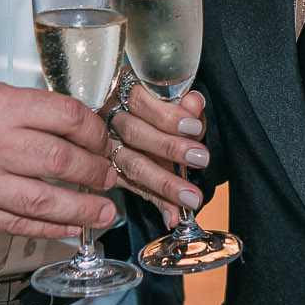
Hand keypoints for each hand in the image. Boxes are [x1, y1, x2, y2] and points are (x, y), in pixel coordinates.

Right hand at [0, 72, 118, 239]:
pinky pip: (16, 224)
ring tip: (104, 211)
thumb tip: (66, 125)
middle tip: (109, 174)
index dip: (93, 130)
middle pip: (61, 161)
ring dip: (83, 209)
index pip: (63, 117)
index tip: (101, 137)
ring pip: (44, 201)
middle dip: (95, 170)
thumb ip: (22, 107)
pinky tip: (70, 228)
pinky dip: (49, 228)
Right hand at [110, 85, 209, 225]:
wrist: (129, 120)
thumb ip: (181, 102)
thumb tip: (194, 103)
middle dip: (169, 147)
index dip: (166, 114)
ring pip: (131, 164)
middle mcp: (108, 117)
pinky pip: (132, 188)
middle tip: (199, 158)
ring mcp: (105, 147)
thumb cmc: (150, 104)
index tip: (192, 126)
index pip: (139, 100)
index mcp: (121, 90)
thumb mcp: (166, 97)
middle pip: (134, 133)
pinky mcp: (108, 172)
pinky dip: (156, 201)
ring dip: (164, 182)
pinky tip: (172, 214)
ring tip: (190, 196)